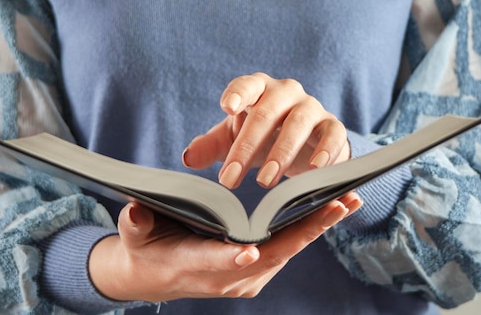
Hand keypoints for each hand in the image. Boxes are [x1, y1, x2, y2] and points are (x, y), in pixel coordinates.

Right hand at [89, 194, 361, 302]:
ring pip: (286, 252)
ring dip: (316, 227)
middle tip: (335, 205)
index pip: (213, 262)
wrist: (154, 278)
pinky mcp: (257, 273)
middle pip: (269, 255)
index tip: (249, 251)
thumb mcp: (135, 236)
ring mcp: (244, 279)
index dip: (230, 259)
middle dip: (304, 231)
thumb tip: (135, 210)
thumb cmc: (145, 250)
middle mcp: (225, 279)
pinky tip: (330, 210)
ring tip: (346, 200)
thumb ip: (137, 223)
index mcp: (191, 265)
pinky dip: (309, 230)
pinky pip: (286, 251)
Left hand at [182, 72, 350, 188]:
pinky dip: (326, 151)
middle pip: (267, 112)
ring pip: (298, 123)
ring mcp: (312, 108)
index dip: (238, 94)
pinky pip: (333, 134)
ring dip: (281, 153)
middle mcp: (286, 93)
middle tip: (230, 179)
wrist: (304, 144)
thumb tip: (188, 158)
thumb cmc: (263, 135)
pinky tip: (315, 170)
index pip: (247, 85)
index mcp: (259, 89)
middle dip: (248, 146)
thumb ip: (211, 146)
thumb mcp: (234, 139)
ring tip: (265, 181)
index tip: (227, 108)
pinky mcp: (333, 126)